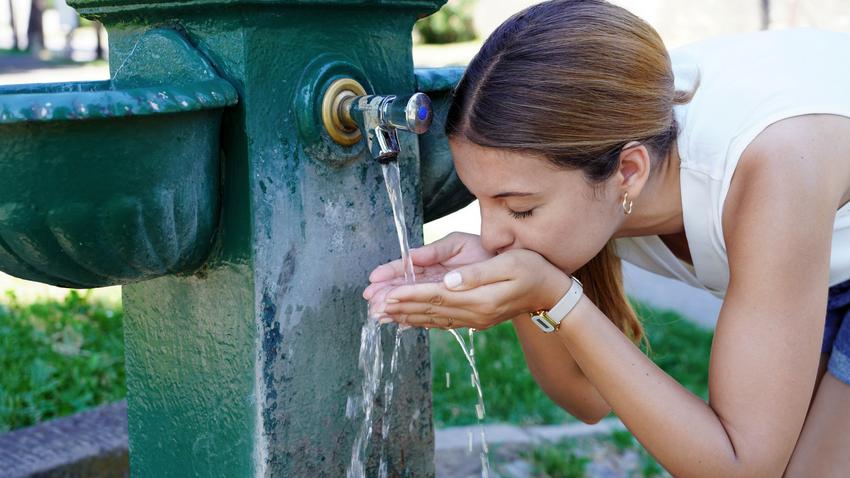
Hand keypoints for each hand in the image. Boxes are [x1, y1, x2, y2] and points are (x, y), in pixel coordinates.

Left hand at [372, 248, 573, 330]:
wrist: (551, 292)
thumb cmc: (532, 269)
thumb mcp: (509, 264)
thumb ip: (476, 274)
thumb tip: (448, 280)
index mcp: (479, 298)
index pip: (437, 295)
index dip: (410, 294)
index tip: (387, 294)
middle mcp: (474, 313)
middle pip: (429, 310)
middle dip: (400, 307)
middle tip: (373, 308)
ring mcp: (474, 319)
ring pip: (432, 319)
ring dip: (406, 316)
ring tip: (382, 317)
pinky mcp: (475, 319)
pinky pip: (442, 322)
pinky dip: (422, 321)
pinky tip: (407, 322)